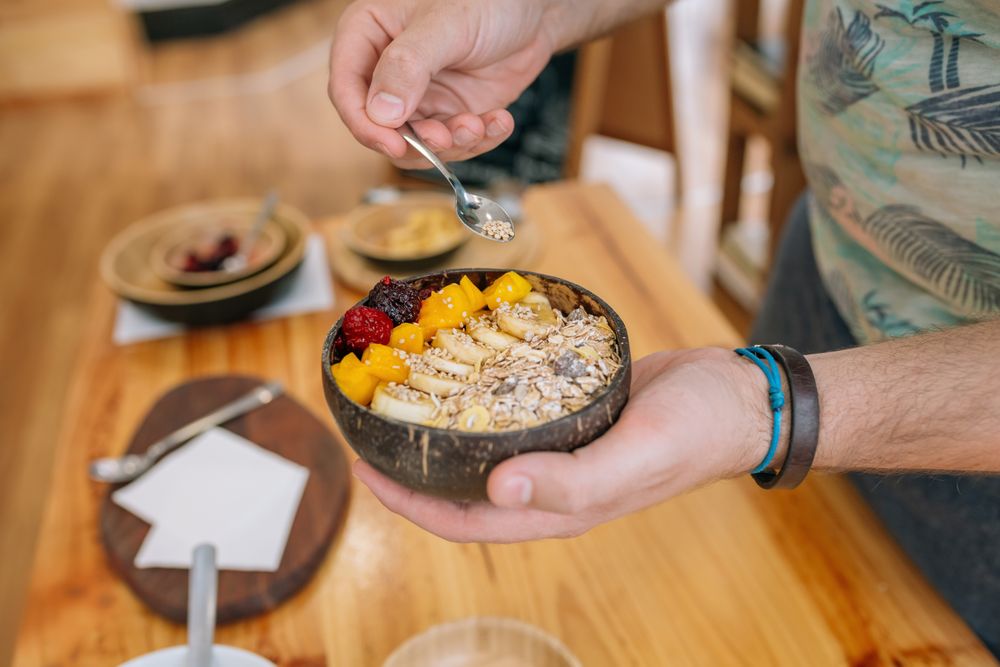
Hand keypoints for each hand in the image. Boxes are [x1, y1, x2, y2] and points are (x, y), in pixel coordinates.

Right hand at [328, 0, 558, 167]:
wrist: (533, 8)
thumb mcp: (445, 25)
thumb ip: (408, 66)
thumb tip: (381, 113)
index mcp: (367, 36)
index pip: (346, 90)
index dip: (365, 124)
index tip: (393, 143)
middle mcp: (388, 71)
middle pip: (381, 128)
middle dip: (418, 141)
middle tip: (448, 135)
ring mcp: (420, 95)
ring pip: (418, 144)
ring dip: (452, 143)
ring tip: (480, 125)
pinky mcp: (451, 111)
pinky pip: (453, 143)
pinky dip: (477, 140)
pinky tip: (498, 121)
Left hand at [354, 348, 772, 542]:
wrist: (736, 396)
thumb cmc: (693, 433)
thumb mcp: (634, 458)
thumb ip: (570, 482)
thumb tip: (496, 490)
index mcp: (558, 507)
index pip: (466, 520)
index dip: (411, 504)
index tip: (366, 469)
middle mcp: (551, 480)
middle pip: (465, 484)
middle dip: (416, 465)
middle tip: (375, 424)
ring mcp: (561, 444)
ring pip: (487, 443)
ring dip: (445, 426)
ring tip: (408, 392)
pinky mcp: (571, 409)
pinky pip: (514, 406)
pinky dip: (482, 391)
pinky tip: (464, 362)